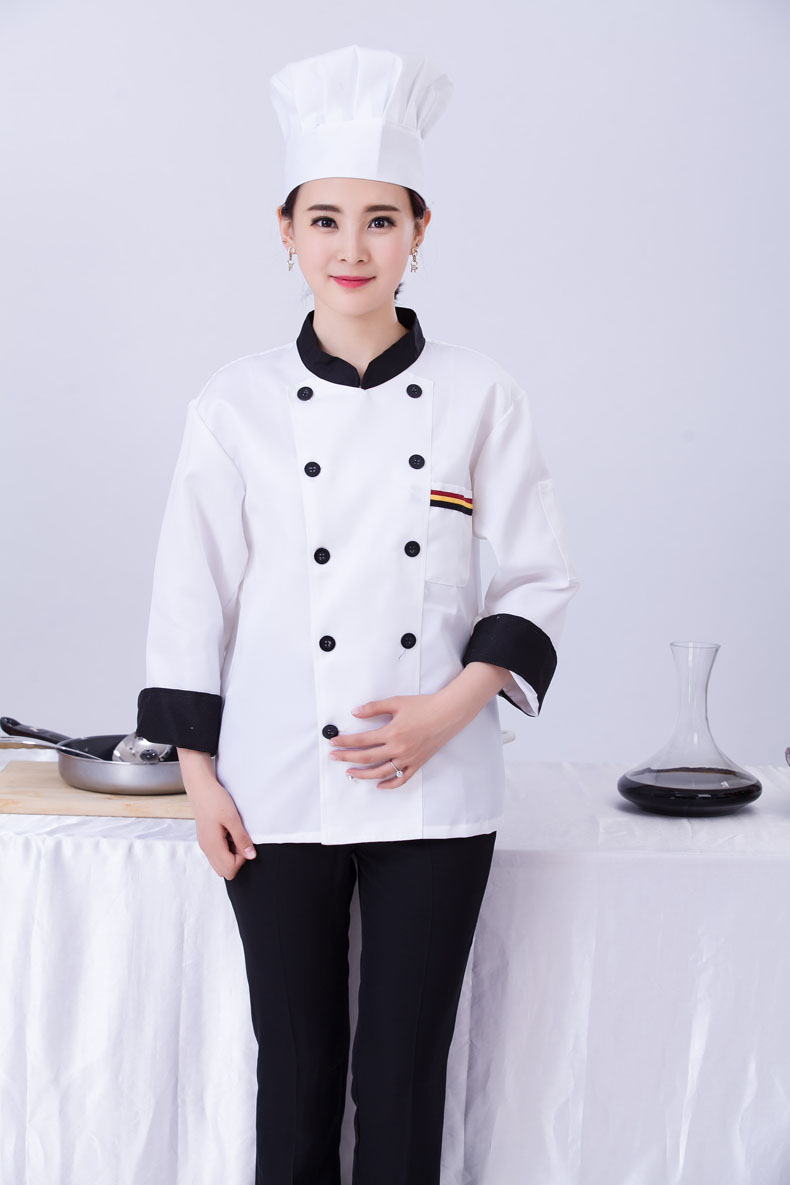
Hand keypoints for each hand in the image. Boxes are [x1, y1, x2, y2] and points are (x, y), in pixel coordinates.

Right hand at [192, 782, 258, 879]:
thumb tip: (251, 856)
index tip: (244, 842)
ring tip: (234, 835)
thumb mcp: (233, 818)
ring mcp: (205, 844)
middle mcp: (206, 849)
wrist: (200, 787)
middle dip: (237, 860)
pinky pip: (217, 854)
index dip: (242, 859)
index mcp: (212, 846)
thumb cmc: (215, 800)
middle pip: (224, 871)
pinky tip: (228, 833)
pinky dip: (225, 849)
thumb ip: (241, 839)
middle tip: (240, 840)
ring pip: (220, 863)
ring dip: (231, 855)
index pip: (230, 869)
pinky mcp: (206, 839)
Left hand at [328, 693, 466, 788]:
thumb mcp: (396, 702)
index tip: (333, 742)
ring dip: (363, 775)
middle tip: (334, 758)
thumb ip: (374, 708)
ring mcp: (408, 758)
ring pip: (381, 773)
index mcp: (392, 732)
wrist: (448, 714)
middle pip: (367, 758)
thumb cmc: (423, 706)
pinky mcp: (417, 763)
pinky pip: (401, 779)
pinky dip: (389, 784)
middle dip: (347, 758)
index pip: (362, 741)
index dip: (345, 742)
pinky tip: (378, 785)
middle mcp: (398, 748)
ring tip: (350, 773)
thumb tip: (355, 713)